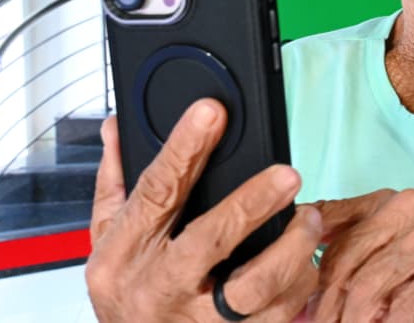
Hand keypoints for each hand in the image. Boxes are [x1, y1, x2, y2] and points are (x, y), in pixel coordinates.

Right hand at [85, 99, 323, 321]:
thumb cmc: (124, 292)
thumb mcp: (104, 236)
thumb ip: (116, 180)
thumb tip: (119, 126)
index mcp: (124, 251)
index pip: (156, 191)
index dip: (185, 148)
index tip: (212, 113)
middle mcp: (157, 286)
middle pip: (207, 242)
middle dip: (251, 204)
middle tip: (288, 175)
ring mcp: (194, 321)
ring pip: (251, 289)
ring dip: (289, 251)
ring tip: (309, 219)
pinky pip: (274, 317)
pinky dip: (298, 288)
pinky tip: (307, 263)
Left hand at [309, 189, 413, 322]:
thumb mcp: (398, 260)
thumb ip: (357, 260)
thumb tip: (300, 292)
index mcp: (393, 202)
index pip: (328, 223)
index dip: (306, 267)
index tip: (296, 301)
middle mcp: (413, 208)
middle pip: (343, 261)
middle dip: (325, 307)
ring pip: (367, 288)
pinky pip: (401, 311)